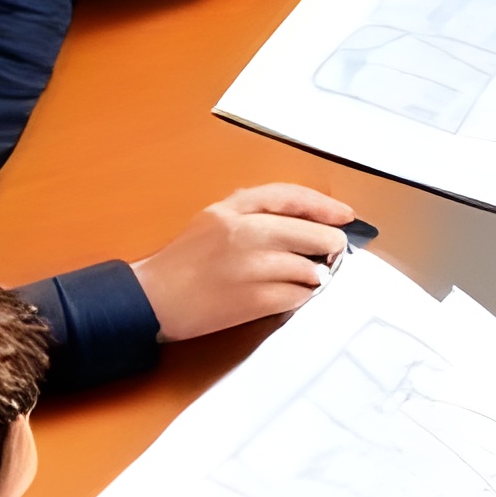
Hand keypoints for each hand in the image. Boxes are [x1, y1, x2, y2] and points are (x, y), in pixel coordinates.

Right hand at [133, 182, 355, 342]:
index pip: (290, 197)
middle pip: (310, 234)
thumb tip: (306, 218)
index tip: (344, 216)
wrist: (151, 299)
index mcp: (232, 209)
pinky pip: (297, 296)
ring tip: (300, 279)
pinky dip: (300, 298)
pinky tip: (288, 296)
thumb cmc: (183, 263)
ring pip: (308, 269)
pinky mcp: (251, 299)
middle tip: (331, 254)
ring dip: (313, 276)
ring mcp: (248, 267)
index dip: (324, 206)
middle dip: (328, 246)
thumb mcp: (213, 220)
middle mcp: (242, 233)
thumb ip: (253, 212)